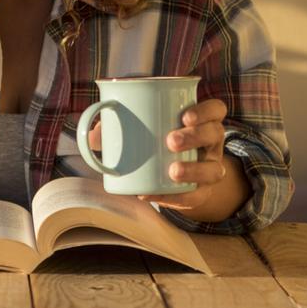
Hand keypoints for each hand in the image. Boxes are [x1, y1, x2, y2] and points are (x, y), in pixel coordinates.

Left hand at [87, 98, 231, 212]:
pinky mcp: (200, 193)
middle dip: (195, 136)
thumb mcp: (139, 131)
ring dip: (193, 169)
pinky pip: (195, 196)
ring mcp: (209, 169)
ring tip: (172, 171)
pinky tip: (152, 194)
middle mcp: (210, 144)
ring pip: (213, 169)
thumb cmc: (153, 144)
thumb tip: (91, 134)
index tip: (184, 115)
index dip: (205, 111)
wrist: (170, 178)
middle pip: (215, 134)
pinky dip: (173, 197)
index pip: (215, 110)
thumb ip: (115, 127)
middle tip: (171, 141)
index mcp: (200, 122)